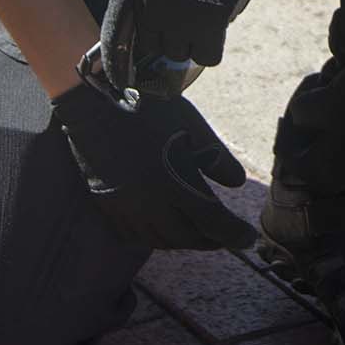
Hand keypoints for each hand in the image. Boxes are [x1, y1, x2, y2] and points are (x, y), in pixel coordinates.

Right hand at [51, 78, 254, 249]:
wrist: (96, 103)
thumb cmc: (148, 109)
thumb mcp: (191, 126)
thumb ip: (217, 158)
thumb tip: (237, 184)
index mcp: (173, 182)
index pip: (211, 221)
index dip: (233, 234)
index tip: (247, 238)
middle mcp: (149, 203)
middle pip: (186, 237)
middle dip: (209, 240)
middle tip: (224, 236)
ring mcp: (125, 208)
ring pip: (160, 240)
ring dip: (183, 241)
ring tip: (197, 233)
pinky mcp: (107, 206)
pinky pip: (134, 236)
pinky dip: (154, 238)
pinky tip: (163, 229)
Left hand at [100, 0, 279, 91]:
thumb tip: (137, 26)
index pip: (115, 39)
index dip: (116, 65)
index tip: (121, 80)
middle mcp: (153, 5)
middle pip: (153, 48)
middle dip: (164, 41)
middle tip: (179, 26)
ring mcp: (182, 15)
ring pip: (179, 54)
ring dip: (187, 45)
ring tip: (198, 22)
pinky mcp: (212, 21)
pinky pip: (207, 56)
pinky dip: (209, 49)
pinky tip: (213, 31)